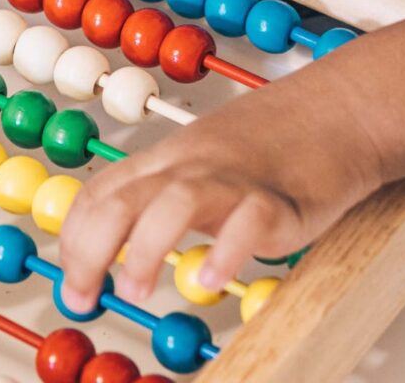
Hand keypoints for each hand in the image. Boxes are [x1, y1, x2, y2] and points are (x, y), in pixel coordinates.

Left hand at [58, 61, 383, 309]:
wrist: (333, 109)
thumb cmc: (266, 144)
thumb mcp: (199, 165)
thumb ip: (163, 200)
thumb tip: (118, 248)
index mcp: (165, 159)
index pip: (99, 193)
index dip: (74, 238)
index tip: (71, 280)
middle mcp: (189, 164)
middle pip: (123, 198)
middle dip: (90, 250)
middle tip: (83, 295)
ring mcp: (232, 178)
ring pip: (174, 203)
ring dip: (144, 248)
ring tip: (134, 290)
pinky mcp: (280, 198)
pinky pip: (247, 220)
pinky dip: (226, 250)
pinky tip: (210, 279)